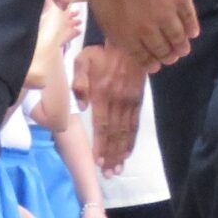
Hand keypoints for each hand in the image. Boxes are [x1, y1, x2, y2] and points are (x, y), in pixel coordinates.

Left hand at [75, 43, 145, 172]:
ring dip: (121, 152)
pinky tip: (128, 152)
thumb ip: (79, 82)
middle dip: (111, 155)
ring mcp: (130, 102)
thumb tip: (82, 105)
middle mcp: (117, 101)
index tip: (98, 161)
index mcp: (102, 93)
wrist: (128, 44)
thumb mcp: (83, 60)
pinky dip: (132, 140)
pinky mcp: (138, 100)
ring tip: (118, 169)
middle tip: (109, 173)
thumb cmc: (100, 54)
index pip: (102, 125)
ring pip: (125, 132)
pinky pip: (136, 123)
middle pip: (115, 133)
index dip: (101, 145)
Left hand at [83, 0, 196, 70]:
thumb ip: (113, 25)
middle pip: (161, 48)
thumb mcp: (100, 9)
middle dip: (166, 56)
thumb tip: (120, 34)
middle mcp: (148, 31)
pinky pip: (189, 18)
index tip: (155, 67)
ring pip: (177, 36)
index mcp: (125, 34)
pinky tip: (193, 33)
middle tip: (171, 58)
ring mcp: (167, 16)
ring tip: (184, 50)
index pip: (140, 55)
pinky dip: (192, 28)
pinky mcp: (181, 0)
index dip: (149, 62)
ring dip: (181, 45)